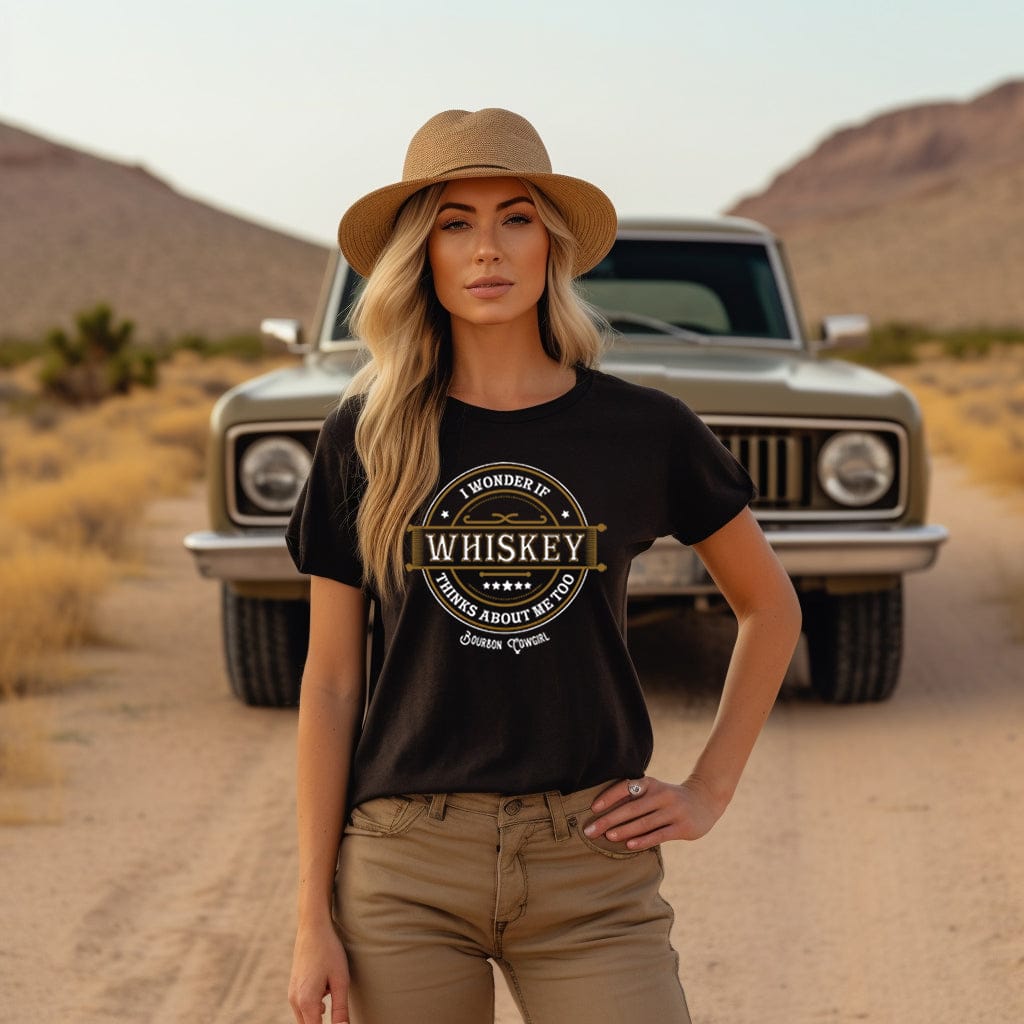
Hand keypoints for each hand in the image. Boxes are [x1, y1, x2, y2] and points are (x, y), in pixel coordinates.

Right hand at [288, 917, 349, 1023]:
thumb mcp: (341, 981)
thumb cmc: (329, 951)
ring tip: (331, 990)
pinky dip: (315, 1006)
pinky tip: (326, 988)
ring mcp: (292, 993)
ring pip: (306, 1017)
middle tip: (336, 1008)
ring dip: (318, 1015)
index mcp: (306, 1002)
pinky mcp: (294, 986)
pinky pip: (303, 1006)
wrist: (313, 927)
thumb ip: (341, 1010)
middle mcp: (295, 1001)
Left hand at [585, 775, 726, 849]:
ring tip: (607, 837)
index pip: (626, 788)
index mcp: (651, 783)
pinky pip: (659, 835)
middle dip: (609, 819)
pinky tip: (629, 845)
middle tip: (590, 830)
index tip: (593, 808)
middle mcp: (661, 795)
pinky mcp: (682, 827)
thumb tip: (603, 811)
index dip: (609, 797)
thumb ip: (635, 798)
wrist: (705, 800)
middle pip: (631, 808)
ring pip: (644, 823)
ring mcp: (673, 811)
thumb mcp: (654, 791)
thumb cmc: (669, 798)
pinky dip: (643, 840)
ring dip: (624, 830)